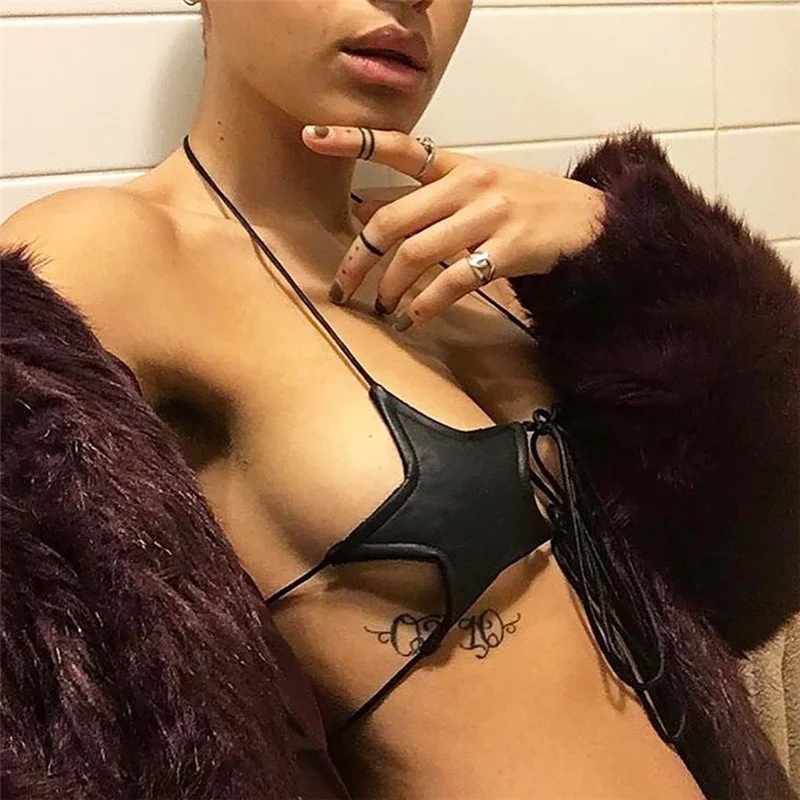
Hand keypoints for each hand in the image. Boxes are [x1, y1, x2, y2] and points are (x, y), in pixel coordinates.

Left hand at [302, 125, 606, 331]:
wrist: (590, 221)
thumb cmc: (525, 206)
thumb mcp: (473, 190)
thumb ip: (422, 199)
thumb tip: (364, 209)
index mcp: (457, 165)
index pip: (399, 147)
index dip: (353, 140)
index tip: (311, 136)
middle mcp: (468, 185)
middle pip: (392, 220)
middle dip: (358, 259)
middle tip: (343, 288)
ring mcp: (489, 216)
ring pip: (416, 254)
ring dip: (389, 288)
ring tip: (381, 309)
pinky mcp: (508, 250)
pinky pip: (453, 281)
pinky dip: (425, 305)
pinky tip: (413, 321)